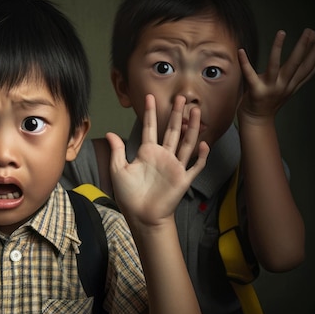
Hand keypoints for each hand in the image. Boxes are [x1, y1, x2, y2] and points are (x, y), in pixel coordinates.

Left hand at [107, 95, 208, 225]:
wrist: (141, 216)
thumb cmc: (129, 195)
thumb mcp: (118, 170)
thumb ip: (117, 151)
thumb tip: (110, 133)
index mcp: (147, 153)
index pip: (150, 128)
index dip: (151, 113)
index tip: (150, 97)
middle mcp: (163, 156)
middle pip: (172, 131)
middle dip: (176, 114)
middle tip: (181, 97)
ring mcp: (174, 166)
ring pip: (186, 142)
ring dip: (191, 127)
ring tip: (195, 111)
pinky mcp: (183, 179)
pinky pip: (195, 165)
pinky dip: (201, 155)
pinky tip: (204, 143)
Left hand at [238, 28, 314, 120]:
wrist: (257, 121)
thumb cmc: (269, 100)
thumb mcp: (288, 88)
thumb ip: (297, 75)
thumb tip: (307, 58)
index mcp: (292, 84)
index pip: (308, 67)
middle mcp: (284, 86)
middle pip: (297, 65)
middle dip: (305, 47)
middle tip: (310, 31)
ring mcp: (269, 89)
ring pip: (276, 67)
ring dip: (278, 49)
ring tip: (282, 32)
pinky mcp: (254, 91)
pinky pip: (249, 75)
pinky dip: (245, 63)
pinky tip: (241, 51)